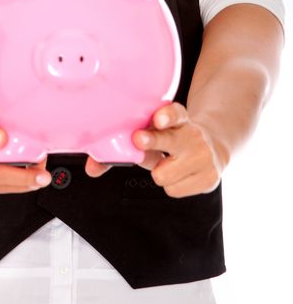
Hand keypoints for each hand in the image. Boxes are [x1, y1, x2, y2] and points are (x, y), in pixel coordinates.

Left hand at [85, 102, 228, 197]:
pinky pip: (173, 190)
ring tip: (166, 164)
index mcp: (178, 118)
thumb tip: (92, 169)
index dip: (165, 116)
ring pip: (164, 174)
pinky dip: (171, 185)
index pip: (174, 113)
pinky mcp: (209, 179)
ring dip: (158, 172)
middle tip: (138, 140)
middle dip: (153, 141)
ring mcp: (203, 157)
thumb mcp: (153, 135)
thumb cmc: (171, 141)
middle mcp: (193, 135)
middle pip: (170, 140)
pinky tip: (178, 174)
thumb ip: (122, 148)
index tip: (157, 118)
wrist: (212, 150)